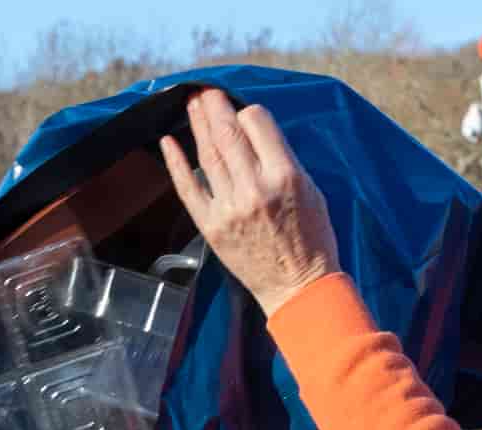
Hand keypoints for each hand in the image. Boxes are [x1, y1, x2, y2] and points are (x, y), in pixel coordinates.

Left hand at [159, 89, 340, 318]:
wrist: (298, 287)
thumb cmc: (312, 239)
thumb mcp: (311, 191)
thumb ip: (283, 161)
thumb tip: (255, 135)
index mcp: (285, 176)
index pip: (258, 123)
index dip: (248, 112)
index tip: (244, 112)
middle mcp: (255, 188)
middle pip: (228, 133)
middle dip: (214, 107)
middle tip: (206, 91)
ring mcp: (230, 208)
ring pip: (208, 154)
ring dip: (197, 125)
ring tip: (191, 104)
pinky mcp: (212, 226)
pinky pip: (188, 188)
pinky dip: (176, 163)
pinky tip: (168, 142)